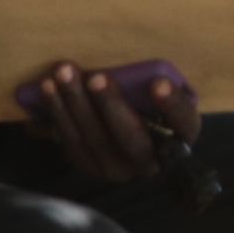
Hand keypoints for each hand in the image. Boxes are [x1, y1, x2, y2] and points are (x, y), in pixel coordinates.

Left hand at [19, 55, 196, 190]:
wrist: (127, 140)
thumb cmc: (149, 105)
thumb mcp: (161, 96)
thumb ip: (155, 84)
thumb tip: (140, 63)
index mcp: (180, 138)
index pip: (184, 124)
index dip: (172, 105)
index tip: (158, 83)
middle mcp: (150, 162)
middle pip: (132, 139)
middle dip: (111, 106)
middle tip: (96, 78)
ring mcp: (118, 170)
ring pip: (95, 140)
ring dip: (75, 104)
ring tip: (63, 73)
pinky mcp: (90, 167)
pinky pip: (71, 142)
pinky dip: (58, 114)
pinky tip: (49, 88)